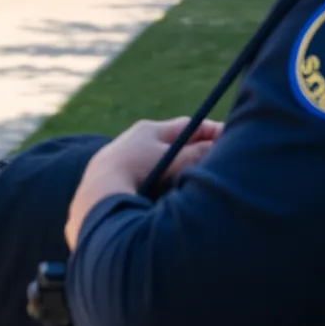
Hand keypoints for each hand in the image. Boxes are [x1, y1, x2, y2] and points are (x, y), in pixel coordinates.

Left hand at [65, 117, 223, 249]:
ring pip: (161, 162)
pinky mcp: (116, 181)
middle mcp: (135, 140)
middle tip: (216, 161)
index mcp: (148, 130)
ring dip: (177, 170)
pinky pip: (147, 177)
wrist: (95, 198)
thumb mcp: (170, 161)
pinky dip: (160, 183)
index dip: (210, 132)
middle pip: (174, 143)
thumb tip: (215, 145)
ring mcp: (124, 159)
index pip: (188, 126)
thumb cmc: (134, 173)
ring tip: (192, 182)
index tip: (229, 139)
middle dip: (195, 151)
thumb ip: (194, 154)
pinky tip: (165, 197)